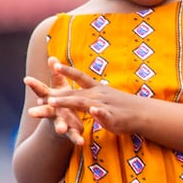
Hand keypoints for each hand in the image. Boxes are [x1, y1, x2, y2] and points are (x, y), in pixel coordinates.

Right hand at [25, 57, 84, 144]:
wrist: (65, 124)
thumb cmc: (61, 101)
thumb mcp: (59, 88)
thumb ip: (56, 75)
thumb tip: (52, 57)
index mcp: (50, 99)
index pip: (41, 90)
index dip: (34, 85)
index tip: (27, 79)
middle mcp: (52, 111)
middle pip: (44, 111)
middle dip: (38, 111)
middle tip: (31, 113)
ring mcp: (60, 122)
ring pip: (58, 125)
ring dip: (59, 127)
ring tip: (61, 129)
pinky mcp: (71, 131)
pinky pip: (74, 136)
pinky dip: (77, 138)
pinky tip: (82, 142)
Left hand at [31, 58, 149, 135]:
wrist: (144, 113)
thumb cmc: (123, 107)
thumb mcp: (106, 97)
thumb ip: (92, 95)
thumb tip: (79, 89)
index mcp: (96, 89)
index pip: (80, 78)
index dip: (67, 71)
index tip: (53, 64)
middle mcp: (98, 95)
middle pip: (73, 94)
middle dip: (55, 96)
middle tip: (38, 96)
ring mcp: (105, 105)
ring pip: (83, 103)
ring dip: (67, 102)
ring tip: (52, 103)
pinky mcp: (113, 117)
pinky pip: (104, 115)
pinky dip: (99, 113)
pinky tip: (93, 111)